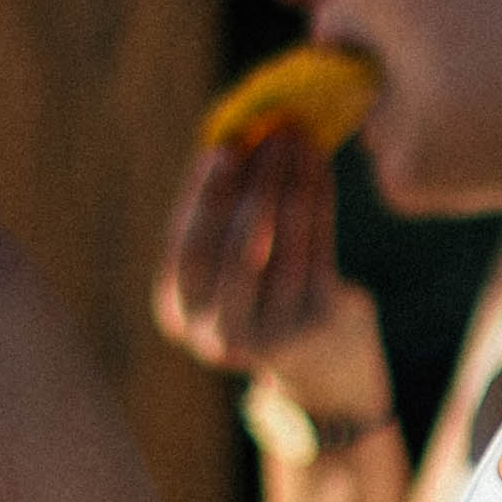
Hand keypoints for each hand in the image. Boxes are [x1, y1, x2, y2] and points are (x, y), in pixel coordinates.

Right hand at [153, 130, 392, 419]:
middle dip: (252, 185)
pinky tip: (318, 166)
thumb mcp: (228, 270)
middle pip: (232, 249)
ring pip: (281, 245)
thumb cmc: (262, 297)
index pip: (184, 249)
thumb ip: (221, 220)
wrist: (322, 368)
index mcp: (179, 316)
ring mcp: (271, 335)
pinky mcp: (318, 323)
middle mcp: (218, 334)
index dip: (202, 198)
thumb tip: (235, 137)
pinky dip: (317, 200)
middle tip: (268, 134)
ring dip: (290, 183)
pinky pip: (317, 248)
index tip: (220, 149)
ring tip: (298, 139)